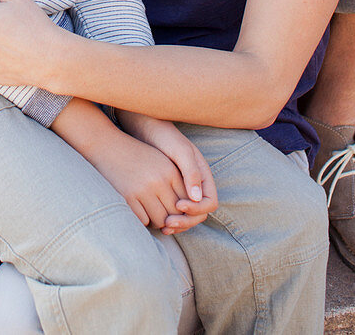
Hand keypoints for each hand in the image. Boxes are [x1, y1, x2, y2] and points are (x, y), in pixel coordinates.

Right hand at [87, 124, 206, 231]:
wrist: (106, 145)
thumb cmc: (136, 155)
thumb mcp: (160, 161)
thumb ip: (176, 181)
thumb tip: (189, 207)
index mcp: (170, 171)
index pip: (187, 201)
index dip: (183, 210)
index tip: (175, 210)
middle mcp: (159, 181)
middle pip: (175, 214)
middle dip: (172, 219)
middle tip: (165, 218)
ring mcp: (142, 190)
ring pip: (160, 220)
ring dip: (157, 221)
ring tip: (152, 214)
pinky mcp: (127, 197)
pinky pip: (143, 220)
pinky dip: (143, 220)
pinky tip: (140, 212)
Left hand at [117, 112, 217, 231]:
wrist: (144, 127)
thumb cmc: (163, 135)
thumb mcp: (179, 151)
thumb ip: (191, 172)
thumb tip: (197, 198)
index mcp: (203, 175)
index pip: (210, 203)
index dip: (197, 209)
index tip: (179, 206)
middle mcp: (195, 184)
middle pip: (199, 214)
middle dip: (186, 221)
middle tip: (168, 223)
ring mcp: (182, 189)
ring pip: (187, 216)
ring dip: (178, 224)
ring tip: (163, 226)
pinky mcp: (168, 191)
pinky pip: (174, 212)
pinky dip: (170, 219)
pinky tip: (158, 221)